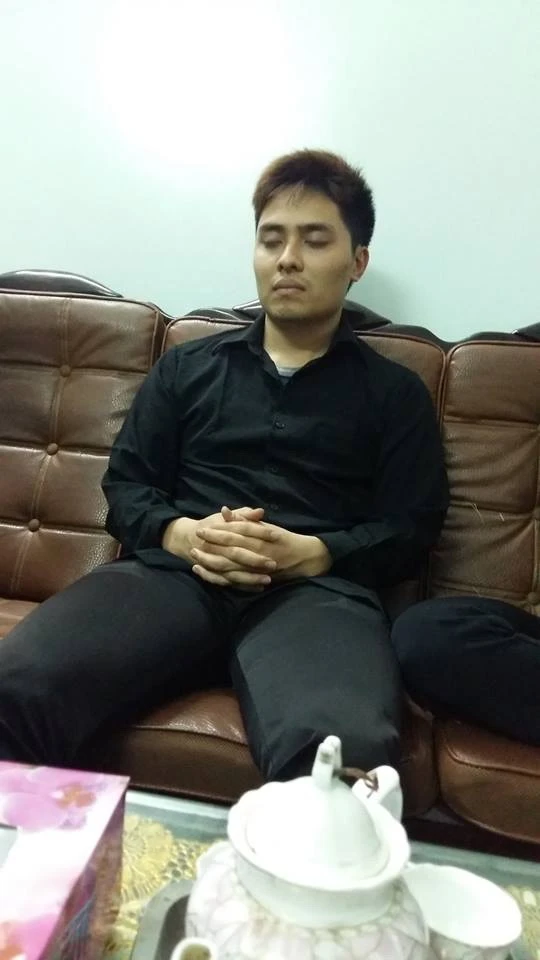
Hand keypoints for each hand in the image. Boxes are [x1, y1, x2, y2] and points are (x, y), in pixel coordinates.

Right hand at [162, 506, 276, 590]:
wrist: (187, 540)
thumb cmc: (212, 526)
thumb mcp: (225, 518)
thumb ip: (244, 514)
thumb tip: (260, 511)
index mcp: (221, 529)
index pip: (243, 529)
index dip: (260, 532)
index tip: (276, 535)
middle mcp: (216, 547)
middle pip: (236, 553)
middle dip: (255, 559)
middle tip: (273, 564)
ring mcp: (214, 562)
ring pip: (232, 572)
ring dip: (249, 577)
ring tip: (267, 580)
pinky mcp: (215, 574)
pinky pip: (228, 582)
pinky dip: (242, 586)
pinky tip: (258, 588)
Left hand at [195, 520, 331, 582]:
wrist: (303, 558)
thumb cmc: (283, 539)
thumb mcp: (265, 526)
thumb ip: (245, 521)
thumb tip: (225, 511)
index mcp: (260, 539)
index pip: (235, 533)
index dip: (218, 530)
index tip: (203, 528)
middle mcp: (257, 554)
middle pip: (229, 551)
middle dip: (211, 546)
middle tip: (195, 540)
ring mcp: (255, 569)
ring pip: (229, 568)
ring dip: (209, 562)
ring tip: (194, 556)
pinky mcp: (253, 580)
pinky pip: (232, 581)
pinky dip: (216, 577)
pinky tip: (202, 572)